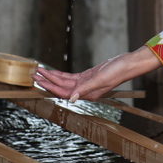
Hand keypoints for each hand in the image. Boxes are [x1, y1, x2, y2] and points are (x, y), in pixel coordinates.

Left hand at [32, 46, 160, 102]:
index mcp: (87, 94)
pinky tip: (52, 72)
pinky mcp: (88, 76)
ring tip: (39, 71)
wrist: (128, 63)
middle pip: (61, 87)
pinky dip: (61, 74)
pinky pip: (70, 77)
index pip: (63, 92)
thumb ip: (85, 88)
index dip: (50, 86)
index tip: (39, 81)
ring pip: (64, 82)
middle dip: (46, 81)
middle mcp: (84, 91)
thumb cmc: (118, 71)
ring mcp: (85, 83)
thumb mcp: (101, 79)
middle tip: (34, 74)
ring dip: (52, 76)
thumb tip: (71, 98)